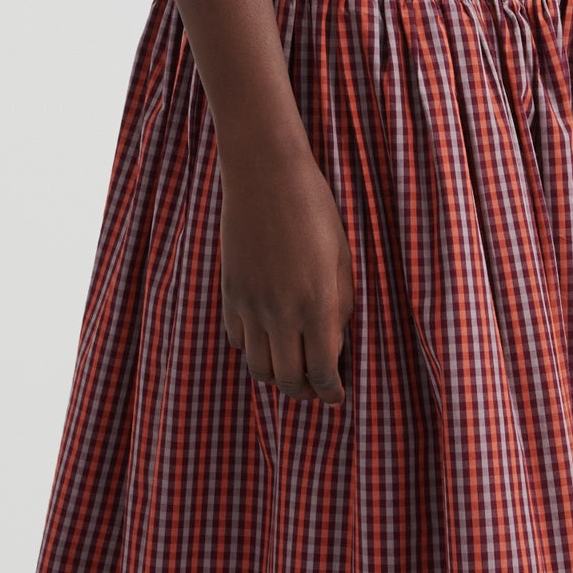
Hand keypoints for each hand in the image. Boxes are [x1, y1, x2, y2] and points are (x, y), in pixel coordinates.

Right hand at [219, 144, 353, 401]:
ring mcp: (250, 305)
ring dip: (277, 376)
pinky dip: (253, 349)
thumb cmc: (315, 211)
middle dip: (305, 391)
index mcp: (317, 306)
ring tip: (292, 370)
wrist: (265, 176)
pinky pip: (238, 340)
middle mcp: (280, 314)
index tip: (338, 396)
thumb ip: (340, 309)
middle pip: (288, 379)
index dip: (332, 392)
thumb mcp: (342, 261)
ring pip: (259, 367)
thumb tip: (336, 347)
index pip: (323, 373)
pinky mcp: (230, 294)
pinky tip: (267, 339)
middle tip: (317, 388)